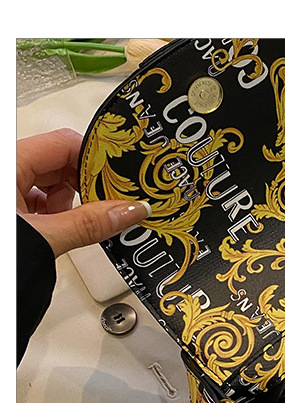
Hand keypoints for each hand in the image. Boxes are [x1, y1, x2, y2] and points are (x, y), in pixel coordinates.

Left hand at [16, 128, 150, 257]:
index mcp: (11, 162)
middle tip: (110, 205)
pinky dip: (55, 214)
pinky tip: (62, 231)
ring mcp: (6, 190)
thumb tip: (131, 211)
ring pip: (49, 183)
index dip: (98, 159)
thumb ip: (88, 225)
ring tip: (80, 224)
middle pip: (60, 163)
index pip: (66, 142)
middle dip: (88, 187)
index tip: (124, 176)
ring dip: (71, 203)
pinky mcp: (8, 208)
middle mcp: (7, 170)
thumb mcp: (42, 237)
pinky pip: (36, 200)